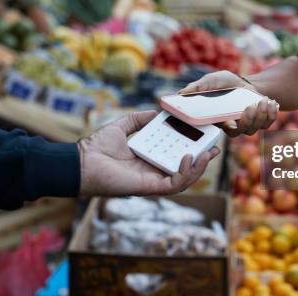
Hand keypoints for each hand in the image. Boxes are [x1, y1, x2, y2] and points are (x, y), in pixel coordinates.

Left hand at [78, 111, 219, 196]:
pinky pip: (173, 184)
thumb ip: (139, 119)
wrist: (82, 161)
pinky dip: (184, 173)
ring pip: (184, 179)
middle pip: (185, 168)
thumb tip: (156, 112)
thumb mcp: (123, 126)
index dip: (193, 147)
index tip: (205, 136)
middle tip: (215, 147)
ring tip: (207, 153)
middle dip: (203, 159)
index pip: (177, 154)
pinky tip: (188, 158)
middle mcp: (153, 171)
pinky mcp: (148, 187)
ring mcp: (152, 180)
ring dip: (198, 167)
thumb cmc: (97, 146)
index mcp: (149, 158)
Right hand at [179, 70, 278, 136]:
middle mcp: (233, 126)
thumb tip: (180, 93)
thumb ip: (198, 87)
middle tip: (250, 106)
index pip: (221, 129)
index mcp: (219, 119)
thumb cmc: (225, 83)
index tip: (230, 120)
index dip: (227, 127)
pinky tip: (271, 102)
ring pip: (255, 128)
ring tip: (263, 100)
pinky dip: (272, 113)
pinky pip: (268, 123)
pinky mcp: (261, 121)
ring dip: (262, 115)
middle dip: (248, 121)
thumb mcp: (211, 81)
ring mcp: (248, 125)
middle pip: (241, 131)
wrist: (244, 83)